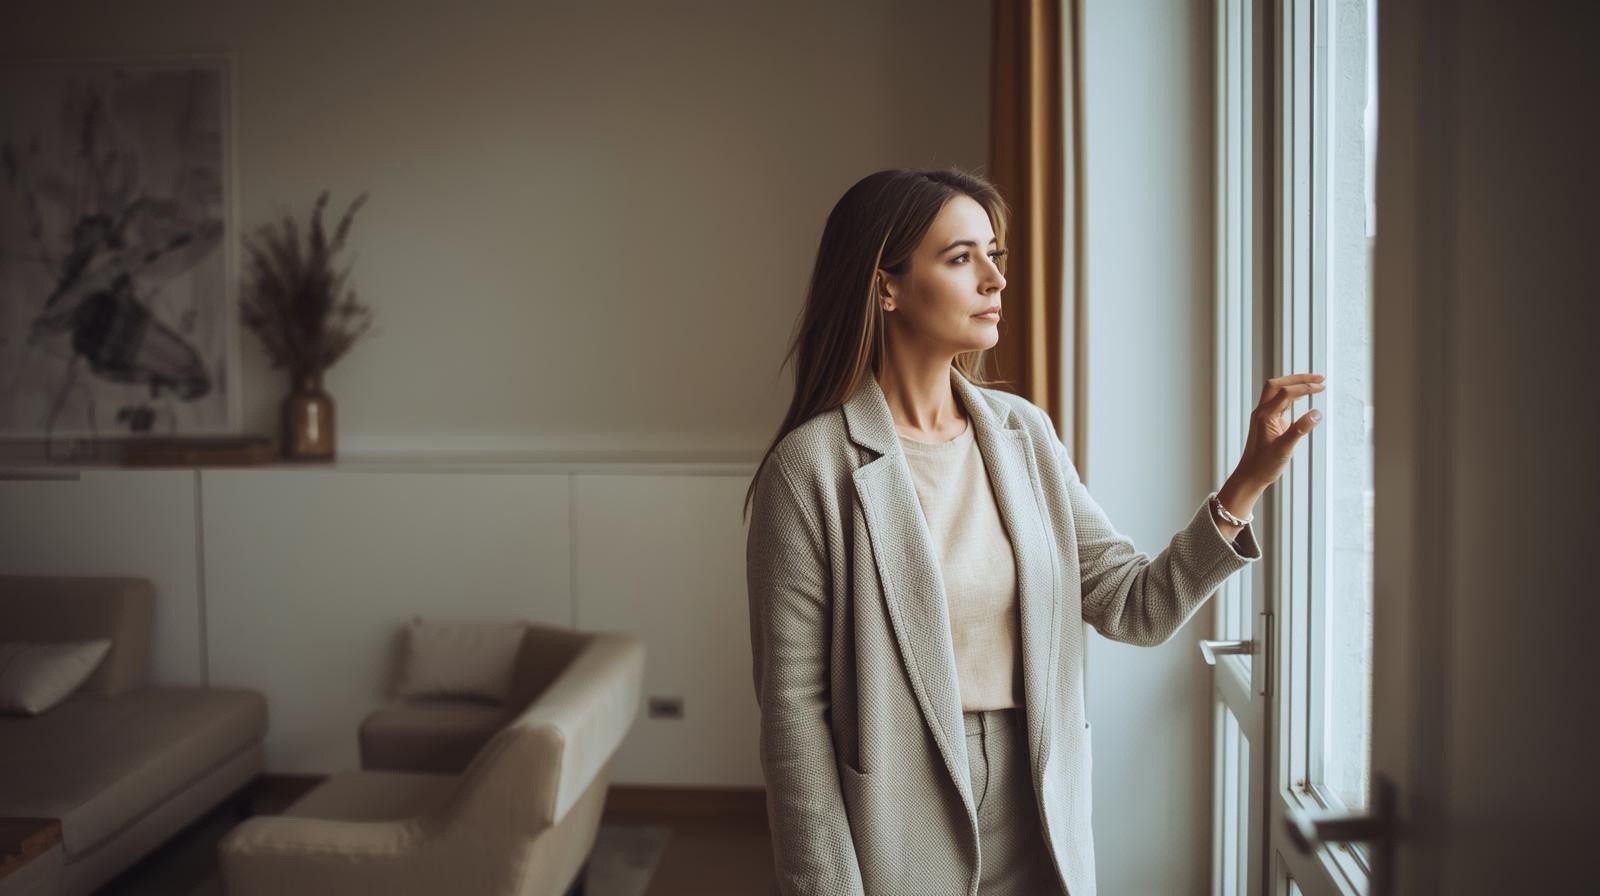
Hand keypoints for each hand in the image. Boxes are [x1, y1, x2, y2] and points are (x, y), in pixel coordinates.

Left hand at [1233, 373, 1325, 491]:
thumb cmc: (1264, 465)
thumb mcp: (1284, 449)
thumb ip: (1300, 430)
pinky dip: (1291, 395)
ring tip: (1314, 383)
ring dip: (1294, 384)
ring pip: (1276, 390)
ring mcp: (1263, 416)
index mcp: (1265, 416)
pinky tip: (1302, 398)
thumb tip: (1317, 413)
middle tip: (1319, 377)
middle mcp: (1261, 412)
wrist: (1250, 476)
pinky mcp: (1267, 421)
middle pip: (1277, 384)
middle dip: (1298, 378)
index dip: (1305, 387)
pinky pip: (1278, 401)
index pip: (1286, 393)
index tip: (1322, 387)